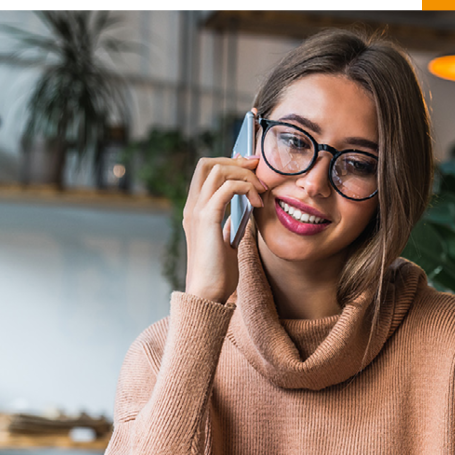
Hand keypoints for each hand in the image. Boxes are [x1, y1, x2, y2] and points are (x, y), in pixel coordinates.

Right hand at [182, 152, 265, 301]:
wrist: (208, 293)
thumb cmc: (217, 273)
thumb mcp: (225, 243)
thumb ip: (228, 226)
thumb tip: (240, 215)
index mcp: (196, 210)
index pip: (206, 171)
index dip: (229, 163)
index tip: (253, 168)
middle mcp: (193, 206)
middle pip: (208, 163)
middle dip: (236, 161)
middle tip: (259, 170)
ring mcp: (197, 211)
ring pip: (218, 170)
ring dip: (245, 174)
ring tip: (262, 191)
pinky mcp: (207, 218)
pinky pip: (227, 187)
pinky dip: (245, 187)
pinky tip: (257, 203)